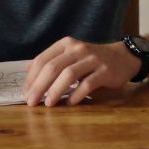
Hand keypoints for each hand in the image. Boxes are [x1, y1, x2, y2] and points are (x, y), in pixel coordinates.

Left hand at [23, 37, 137, 106]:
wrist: (123, 57)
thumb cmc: (92, 59)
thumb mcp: (70, 55)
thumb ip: (51, 61)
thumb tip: (26, 69)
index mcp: (66, 44)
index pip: (42, 60)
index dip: (31, 77)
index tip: (24, 93)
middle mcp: (77, 49)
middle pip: (53, 67)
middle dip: (39, 86)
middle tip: (31, 101)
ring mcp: (92, 59)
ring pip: (68, 74)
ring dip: (55, 90)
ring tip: (48, 104)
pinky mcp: (105, 71)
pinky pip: (88, 84)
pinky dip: (77, 94)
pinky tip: (70, 103)